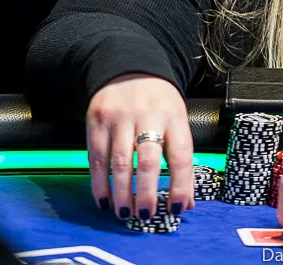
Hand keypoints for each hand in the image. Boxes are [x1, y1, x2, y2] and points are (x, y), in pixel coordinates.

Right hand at [86, 74, 194, 221]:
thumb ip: (181, 159)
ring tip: (125, 213)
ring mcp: (120, 116)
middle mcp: (147, 115)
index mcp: (173, 116)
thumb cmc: (158, 101)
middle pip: (148, 160)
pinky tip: (105, 199)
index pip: (180, 155)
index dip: (180, 185)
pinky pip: (97, 157)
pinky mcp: (97, 119)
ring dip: (122, 193)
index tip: (176, 208)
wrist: (129, 66)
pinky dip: (100, 183)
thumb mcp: (177, 120)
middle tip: (145, 215)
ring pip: (121, 162)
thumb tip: (185, 202)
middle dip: (146, 193)